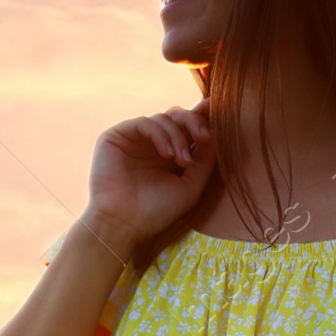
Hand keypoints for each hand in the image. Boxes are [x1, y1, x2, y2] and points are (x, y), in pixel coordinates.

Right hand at [83, 100, 212, 257]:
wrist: (123, 224)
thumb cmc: (155, 212)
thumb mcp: (189, 188)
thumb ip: (204, 162)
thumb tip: (216, 134)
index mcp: (169, 155)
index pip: (188, 128)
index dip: (203, 118)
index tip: (218, 111)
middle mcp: (152, 144)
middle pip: (178, 117)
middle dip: (195, 123)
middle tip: (205, 138)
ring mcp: (135, 139)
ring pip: (164, 118)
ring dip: (178, 137)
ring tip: (182, 162)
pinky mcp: (117, 136)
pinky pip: (145, 122)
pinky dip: (160, 134)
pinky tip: (166, 154)